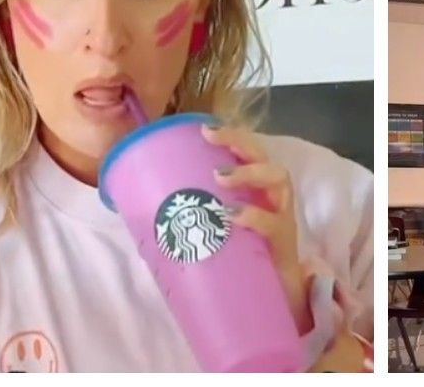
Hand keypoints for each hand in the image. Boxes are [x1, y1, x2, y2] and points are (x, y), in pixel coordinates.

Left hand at [202, 123, 312, 332]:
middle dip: (240, 142)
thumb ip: (191, 216)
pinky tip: (233, 217)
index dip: (231, 136)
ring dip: (249, 173)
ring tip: (219, 177)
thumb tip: (138, 207)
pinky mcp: (284, 241)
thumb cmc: (242, 257)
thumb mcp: (216, 230)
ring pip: (277, 179)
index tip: (204, 128)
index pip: (248, 152)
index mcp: (255, 189)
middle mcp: (272, 196)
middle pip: (264, 156)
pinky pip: (273, 223)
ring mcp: (282, 216)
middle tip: (211, 137)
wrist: (274, 296)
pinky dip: (253, 216)